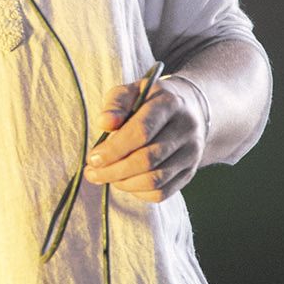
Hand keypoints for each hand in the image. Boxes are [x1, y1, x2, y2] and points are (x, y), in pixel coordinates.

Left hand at [84, 75, 208, 201]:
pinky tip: (124, 182)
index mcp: (169, 104)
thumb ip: (115, 104)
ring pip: (154, 180)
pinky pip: (162, 192)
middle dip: (114, 170)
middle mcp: (186, 129)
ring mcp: (192, 153)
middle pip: (147, 160)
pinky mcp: (190, 172)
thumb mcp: (131, 91)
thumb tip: (104, 123)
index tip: (92, 158)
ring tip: (105, 176)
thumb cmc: (149, 100)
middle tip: (92, 172)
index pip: (141, 132)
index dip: (114, 149)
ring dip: (123, 183)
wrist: (189, 109)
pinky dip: (137, 192)